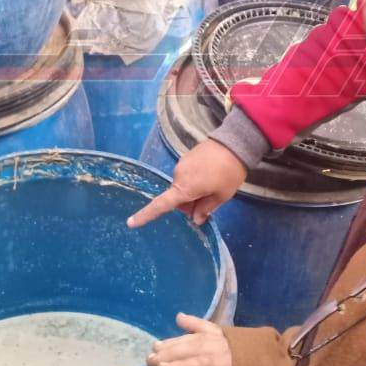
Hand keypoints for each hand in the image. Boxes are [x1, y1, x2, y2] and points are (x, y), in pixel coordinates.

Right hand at [128, 139, 246, 227]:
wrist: (235, 142)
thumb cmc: (229, 173)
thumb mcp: (222, 195)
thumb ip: (206, 208)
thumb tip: (195, 219)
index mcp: (184, 188)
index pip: (161, 205)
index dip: (145, 215)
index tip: (131, 223)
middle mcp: (178, 175)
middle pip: (177, 196)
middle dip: (188, 204)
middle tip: (209, 203)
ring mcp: (182, 164)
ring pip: (183, 185)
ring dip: (193, 190)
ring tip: (214, 185)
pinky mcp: (187, 156)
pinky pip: (187, 174)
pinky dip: (195, 180)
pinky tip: (211, 175)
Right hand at [147, 313, 233, 365]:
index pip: (201, 364)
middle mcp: (228, 348)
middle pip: (196, 348)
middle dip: (173, 352)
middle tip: (150, 356)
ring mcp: (231, 338)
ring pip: (200, 337)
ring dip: (178, 340)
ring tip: (158, 344)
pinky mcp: (234, 334)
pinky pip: (212, 326)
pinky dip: (196, 322)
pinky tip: (180, 318)